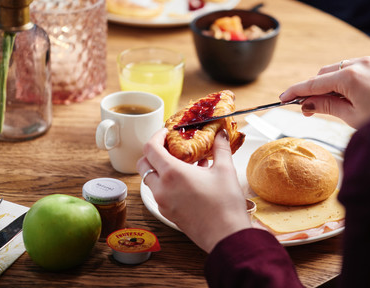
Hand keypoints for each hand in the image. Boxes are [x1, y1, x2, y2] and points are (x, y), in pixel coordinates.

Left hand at [137, 128, 251, 252]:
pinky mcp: (167, 213)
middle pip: (144, 164)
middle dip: (153, 152)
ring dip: (160, 169)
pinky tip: (188, 180)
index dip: (156, 136)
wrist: (226, 236)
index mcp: (172, 173)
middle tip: (169, 146)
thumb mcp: (225, 170)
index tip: (166, 132)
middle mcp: (162, 188)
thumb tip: (220, 134)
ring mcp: (162, 202)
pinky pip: (159, 193)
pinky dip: (167, 183)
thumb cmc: (225, 205)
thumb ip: (220, 148)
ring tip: (182, 163)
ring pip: (150, 180)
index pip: (150, 148)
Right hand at [280, 57, 369, 127]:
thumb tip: (306, 103)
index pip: (315, 83)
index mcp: (351, 77)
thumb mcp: (352, 117)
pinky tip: (361, 95)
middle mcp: (364, 63)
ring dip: (336, 82)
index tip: (283, 97)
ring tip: (341, 104)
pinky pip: (364, 67)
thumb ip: (326, 106)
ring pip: (345, 68)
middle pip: (327, 72)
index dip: (296, 91)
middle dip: (317, 88)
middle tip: (310, 107)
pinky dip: (356, 79)